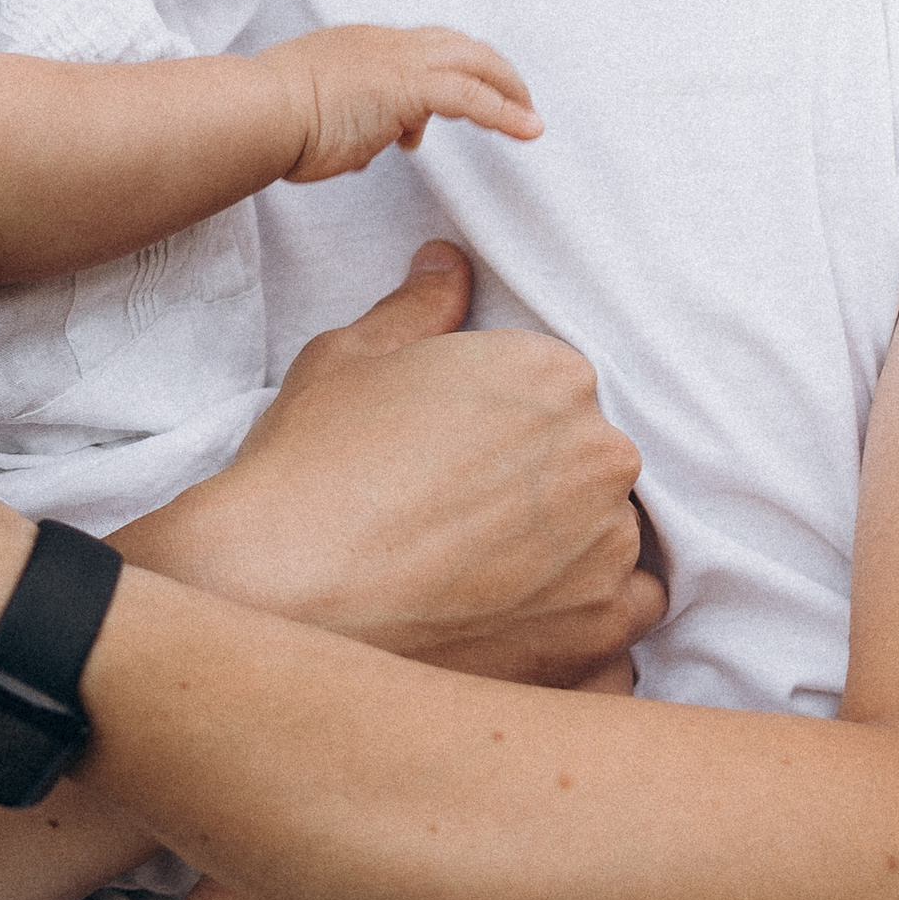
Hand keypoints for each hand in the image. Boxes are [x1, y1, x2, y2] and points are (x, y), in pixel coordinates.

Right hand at [122, 243, 663, 687]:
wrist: (273, 595)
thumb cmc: (305, 466)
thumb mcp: (349, 359)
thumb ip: (420, 310)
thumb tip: (449, 265)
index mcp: (554, 374)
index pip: (562, 392)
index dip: (508, 427)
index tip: (462, 458)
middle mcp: (602, 456)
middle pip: (594, 466)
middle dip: (543, 489)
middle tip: (463, 519)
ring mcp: (607, 551)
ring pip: (613, 544)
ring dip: (569, 556)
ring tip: (484, 578)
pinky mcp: (596, 634)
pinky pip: (625, 621)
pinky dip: (584, 620)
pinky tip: (520, 621)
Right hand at [267, 23, 538, 183]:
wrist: (258, 111)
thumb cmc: (268, 121)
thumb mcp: (316, 119)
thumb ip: (348, 127)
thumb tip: (369, 146)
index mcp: (359, 47)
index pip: (416, 51)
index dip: (439, 77)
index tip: (431, 119)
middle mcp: (384, 44)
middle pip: (456, 44)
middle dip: (490, 71)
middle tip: (513, 101)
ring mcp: (398, 60)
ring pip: (474, 60)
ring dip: (507, 88)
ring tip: (529, 118)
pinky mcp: (410, 86)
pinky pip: (472, 94)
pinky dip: (504, 111)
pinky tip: (527, 130)